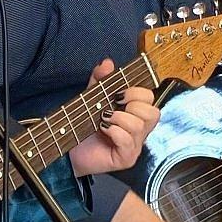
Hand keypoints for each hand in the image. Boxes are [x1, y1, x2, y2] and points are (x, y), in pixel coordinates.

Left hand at [69, 59, 160, 176]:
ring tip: (104, 119)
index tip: (117, 93)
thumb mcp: (92, 98)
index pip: (150, 98)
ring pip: (139, 126)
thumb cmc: (84, 127)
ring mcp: (135, 146)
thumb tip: (107, 63)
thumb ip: (100, 80)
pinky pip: (128, 140)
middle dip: (131, 104)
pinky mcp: (126, 158)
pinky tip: (102, 129)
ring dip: (119, 118)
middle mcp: (139, 130)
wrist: (69, 150)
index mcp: (135, 114)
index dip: (137, 92)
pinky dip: (114, 131)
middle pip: (153, 112)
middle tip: (112, 106)